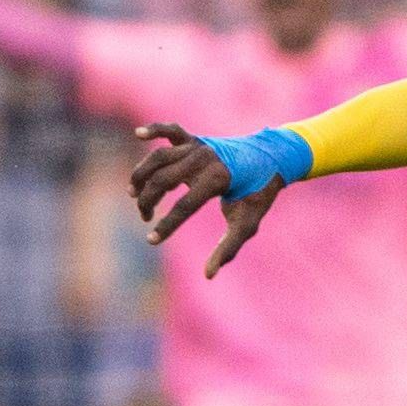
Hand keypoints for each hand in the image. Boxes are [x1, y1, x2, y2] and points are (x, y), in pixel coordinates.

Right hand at [129, 123, 282, 277]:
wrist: (272, 161)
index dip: (166, 226)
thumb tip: (208, 275)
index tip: (151, 241)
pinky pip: (170, 130)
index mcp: (217, 179)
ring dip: (141, 176)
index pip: (183, 206)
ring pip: (158, 158)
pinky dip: (153, 129)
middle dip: (148, 201)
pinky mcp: (194, 139)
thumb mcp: (247, 224)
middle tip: (145, 217)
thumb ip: (227, 248)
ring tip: (134, 194)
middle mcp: (204, 160)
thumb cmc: (258, 195)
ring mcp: (198, 146)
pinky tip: (138, 134)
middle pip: (163, 181)